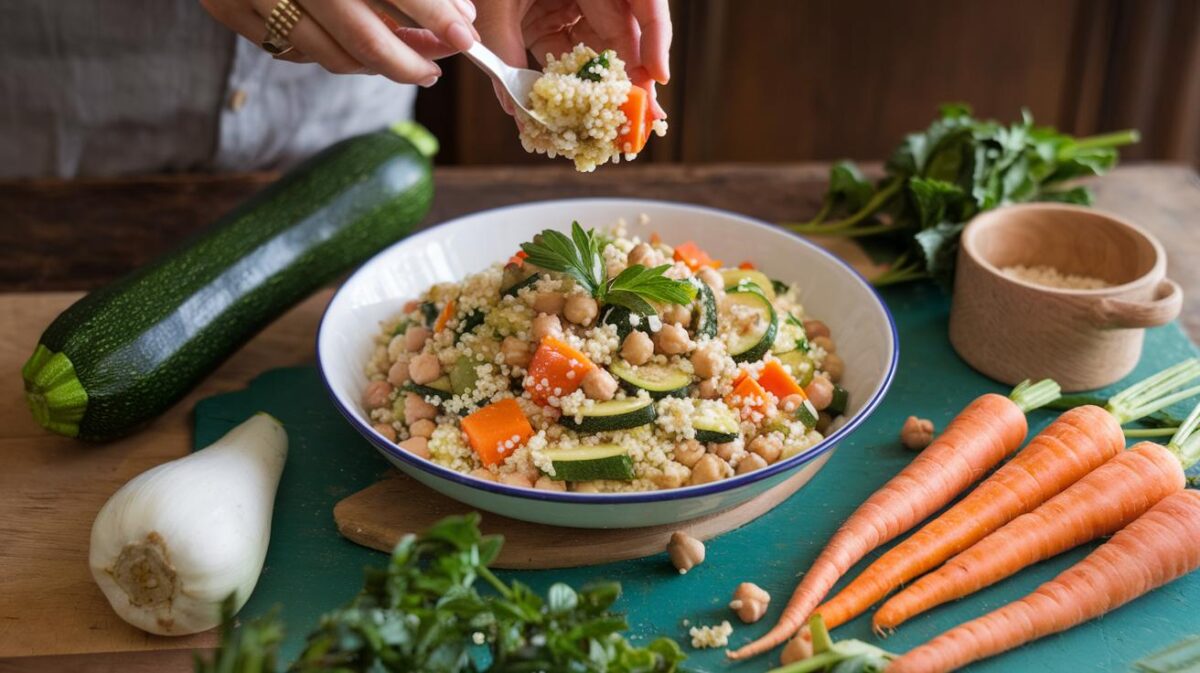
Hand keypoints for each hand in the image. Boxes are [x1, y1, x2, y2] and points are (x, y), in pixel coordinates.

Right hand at [200, 0, 478, 85]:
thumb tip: (457, 11)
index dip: (434, 14)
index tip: (465, 34)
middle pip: (361, 37)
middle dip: (409, 62)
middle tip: (436, 68)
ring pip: (328, 54)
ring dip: (375, 66)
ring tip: (407, 59)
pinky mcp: (225, 8)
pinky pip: (291, 52)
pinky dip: (331, 54)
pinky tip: (357, 48)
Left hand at [474, 0, 670, 116]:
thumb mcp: (495, 0)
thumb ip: (504, 43)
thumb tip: (514, 106)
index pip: (646, 3)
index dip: (658, 40)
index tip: (658, 77)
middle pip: (626, 36)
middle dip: (634, 81)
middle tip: (645, 121)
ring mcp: (573, 3)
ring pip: (599, 50)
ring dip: (601, 91)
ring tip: (615, 127)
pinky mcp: (552, 15)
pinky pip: (568, 52)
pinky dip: (568, 83)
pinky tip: (572, 112)